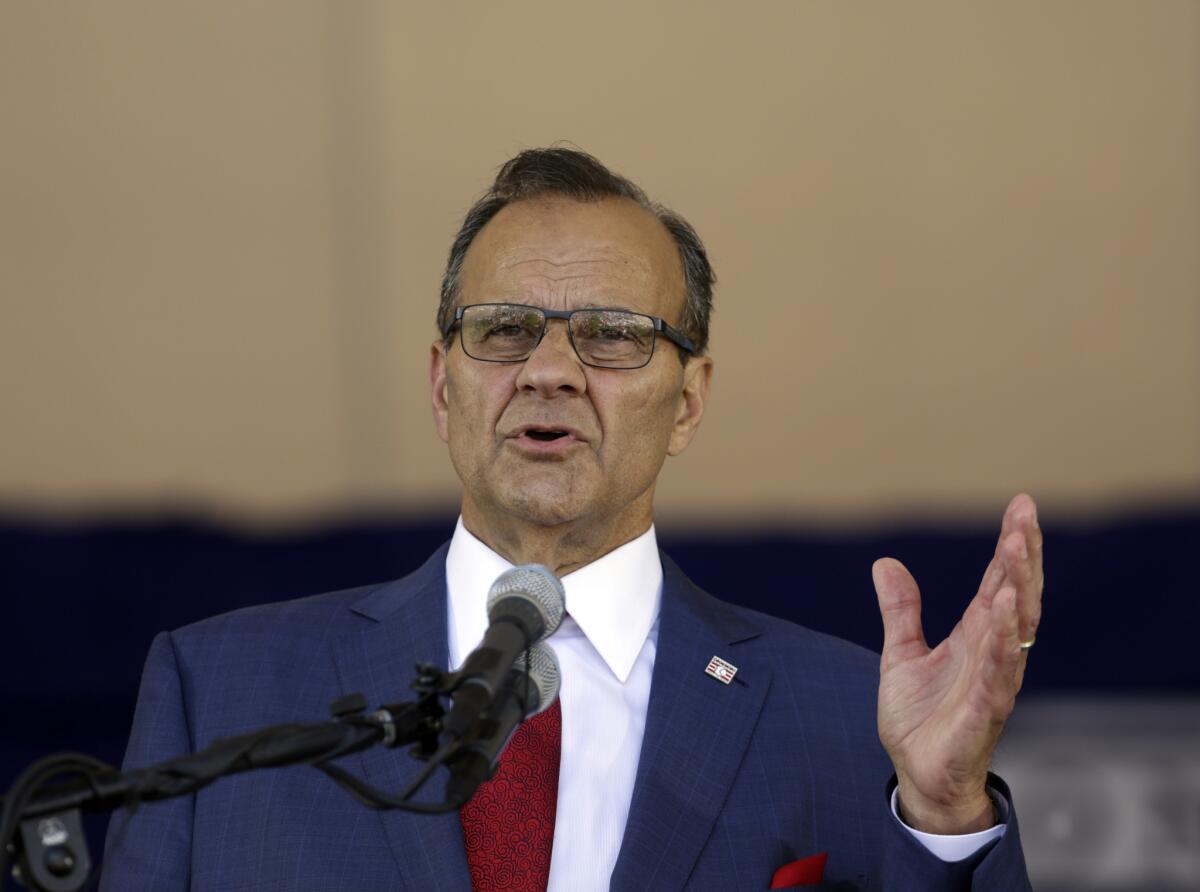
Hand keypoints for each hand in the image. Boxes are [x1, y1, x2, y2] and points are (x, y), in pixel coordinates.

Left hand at [873, 493, 1042, 833]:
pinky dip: (1000, 644)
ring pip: (1014, 630)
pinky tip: (1002, 613)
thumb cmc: (920, 716)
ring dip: (1016, 591)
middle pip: (1015, 596)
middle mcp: (992, 652)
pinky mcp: (983, 712)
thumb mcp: (902, 653)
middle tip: (1026, 516)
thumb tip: (886, 562)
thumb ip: (901, 610)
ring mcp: (992, 681)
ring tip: (1017, 552)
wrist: (918, 773)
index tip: (1022, 506)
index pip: (999, 580)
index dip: (1011, 545)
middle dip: (1023, 557)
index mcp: (975, 634)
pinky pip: (996, 675)